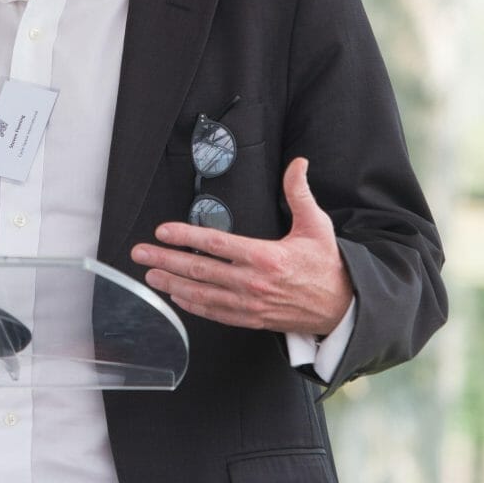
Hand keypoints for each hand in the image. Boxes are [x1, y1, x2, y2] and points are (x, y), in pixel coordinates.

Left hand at [129, 158, 352, 335]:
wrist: (343, 307)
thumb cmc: (327, 265)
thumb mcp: (316, 225)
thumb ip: (300, 193)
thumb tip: (297, 163)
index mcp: (266, 257)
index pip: (216, 244)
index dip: (185, 236)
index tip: (163, 231)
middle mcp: (252, 283)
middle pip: (199, 270)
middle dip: (165, 261)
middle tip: (140, 254)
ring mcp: (249, 304)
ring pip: (201, 295)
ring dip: (172, 285)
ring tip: (149, 276)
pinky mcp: (251, 319)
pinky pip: (215, 313)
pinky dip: (193, 306)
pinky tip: (177, 297)